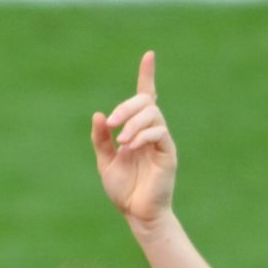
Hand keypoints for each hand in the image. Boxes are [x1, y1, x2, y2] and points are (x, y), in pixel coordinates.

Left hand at [93, 51, 175, 228]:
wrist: (136, 212)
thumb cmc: (123, 188)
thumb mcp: (105, 161)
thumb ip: (101, 139)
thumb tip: (99, 115)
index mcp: (136, 131)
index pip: (145, 97)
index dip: (147, 76)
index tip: (149, 55)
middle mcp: (151, 131)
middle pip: (146, 102)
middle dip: (127, 106)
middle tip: (112, 123)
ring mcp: (161, 141)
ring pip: (153, 115)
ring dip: (133, 123)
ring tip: (121, 141)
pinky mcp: (168, 152)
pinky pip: (159, 133)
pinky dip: (143, 135)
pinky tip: (130, 146)